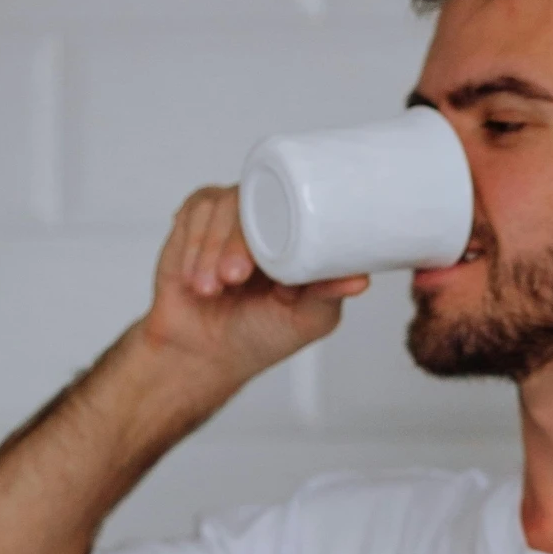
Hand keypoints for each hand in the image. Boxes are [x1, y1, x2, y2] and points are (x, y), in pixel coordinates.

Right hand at [140, 184, 369, 404]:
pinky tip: (195, 278)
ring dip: (211, 249)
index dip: (289, 231)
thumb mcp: (305, 321)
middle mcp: (270, 220)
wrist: (204, 351)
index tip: (275, 271)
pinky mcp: (198, 216)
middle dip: (239, 241)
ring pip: (223, 205)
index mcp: (303, 237)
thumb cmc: (259, 334)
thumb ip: (329, 294)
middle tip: (232, 278)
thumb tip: (360, 279)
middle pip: (258, 202)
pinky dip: (192, 248)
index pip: (303, 209)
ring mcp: (234, 214)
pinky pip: (196, 212)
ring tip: (210, 288)